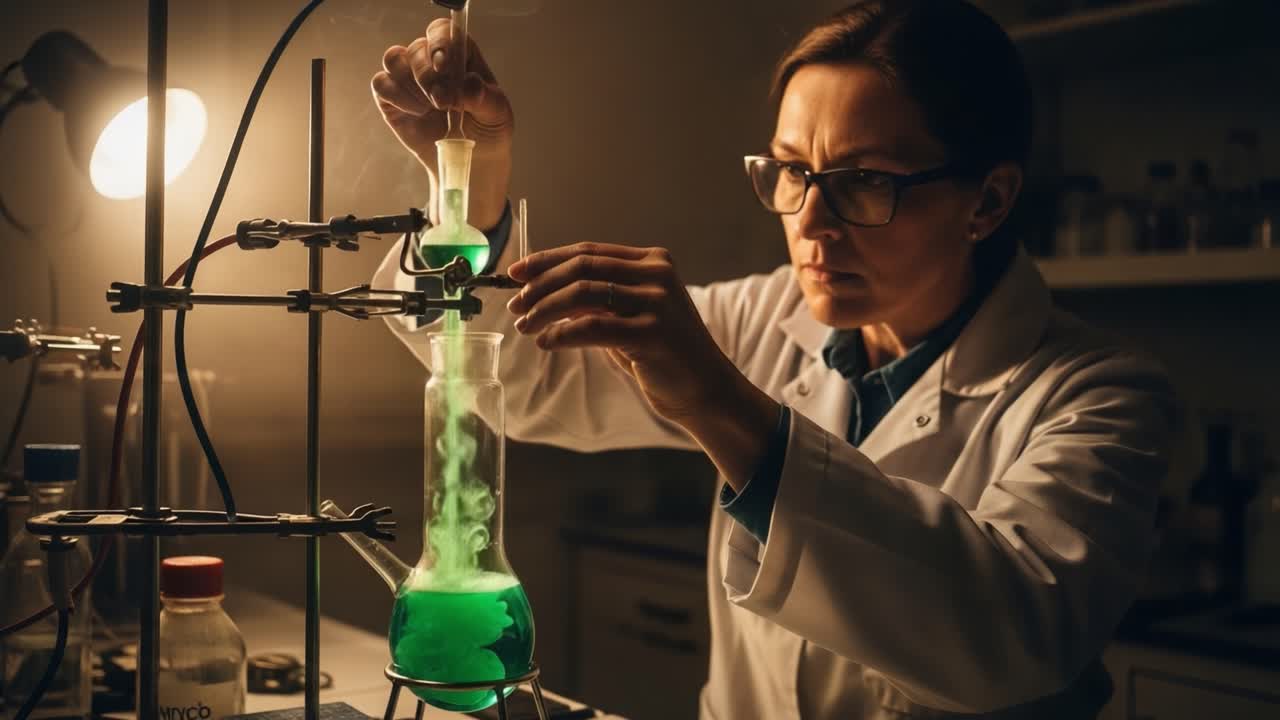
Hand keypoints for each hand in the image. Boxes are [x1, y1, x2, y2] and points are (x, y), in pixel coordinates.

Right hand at [372, 18, 513, 228]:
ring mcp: (409, 78)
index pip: (443, 31)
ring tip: (431, 109)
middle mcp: (432, 61)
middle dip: (426, 76)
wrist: (471, 161)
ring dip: (412, 87)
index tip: (443, 65)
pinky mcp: (391, 97)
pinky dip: (397, 97)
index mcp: (460, 55)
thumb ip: (484, 97)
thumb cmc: (488, 129)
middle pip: (416, 48)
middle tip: (442, 102)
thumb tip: (468, 85)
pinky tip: (417, 114)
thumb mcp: (497, 113)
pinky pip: (380, 83)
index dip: (439, 42)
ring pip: (393, 59)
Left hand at [506, 244, 779, 487]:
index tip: (516, 274)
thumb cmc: (663, 355)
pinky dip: (561, 333)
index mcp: (653, 262)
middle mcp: (657, 274)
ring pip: (583, 294)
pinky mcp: (652, 333)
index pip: (588, 251)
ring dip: (545, 309)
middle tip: (515, 306)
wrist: (706, 390)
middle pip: (582, 267)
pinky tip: (546, 342)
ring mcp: (658, 302)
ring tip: (525, 326)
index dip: (547, 260)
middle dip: (540, 285)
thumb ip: (595, 300)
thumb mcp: (628, 317)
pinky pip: (592, 327)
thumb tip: (543, 291)